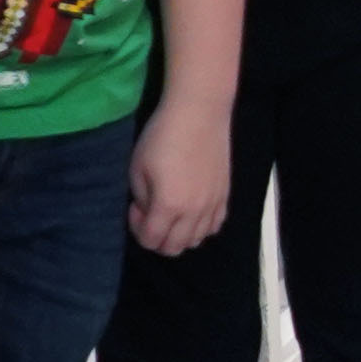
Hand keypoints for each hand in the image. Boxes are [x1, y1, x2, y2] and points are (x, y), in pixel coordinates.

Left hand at [129, 98, 232, 254]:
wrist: (199, 114)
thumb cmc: (162, 137)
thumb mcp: (138, 168)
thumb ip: (142, 198)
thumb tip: (150, 210)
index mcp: (168, 206)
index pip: (151, 240)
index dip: (138, 229)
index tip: (135, 207)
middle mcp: (194, 212)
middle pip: (174, 248)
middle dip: (157, 239)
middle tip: (150, 214)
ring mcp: (213, 205)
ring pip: (197, 240)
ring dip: (179, 235)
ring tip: (172, 213)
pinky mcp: (225, 196)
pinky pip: (215, 226)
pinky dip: (201, 227)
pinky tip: (192, 211)